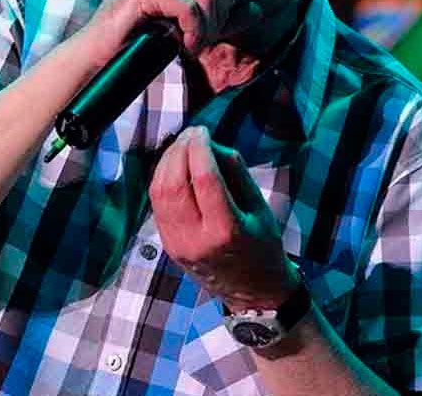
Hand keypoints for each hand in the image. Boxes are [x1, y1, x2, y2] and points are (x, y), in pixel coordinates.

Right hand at [80, 0, 263, 64]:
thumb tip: (258, 9)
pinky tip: (184, 46)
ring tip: (193, 45)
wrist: (100, 57)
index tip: (227, 15)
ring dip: (208, 27)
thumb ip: (223, 15)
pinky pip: (189, 7)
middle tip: (206, 37)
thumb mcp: (190, 24)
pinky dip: (195, 31)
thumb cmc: (142, 41)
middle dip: (222, 12)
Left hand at [149, 125, 297, 309]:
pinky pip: (158, 205)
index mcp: (226, 230)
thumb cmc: (263, 246)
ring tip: (182, 145)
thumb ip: (235, 173)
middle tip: (191, 134)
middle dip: (179, 151)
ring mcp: (177, 244)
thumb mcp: (259, 208)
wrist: (252, 292)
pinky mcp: (168, 245)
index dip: (200, 148)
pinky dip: (163, 179)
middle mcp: (196, 239)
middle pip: (174, 184)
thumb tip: (211, 145)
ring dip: (167, 163)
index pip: (204, 179)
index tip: (203, 130)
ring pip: (159, 193)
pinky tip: (175, 166)